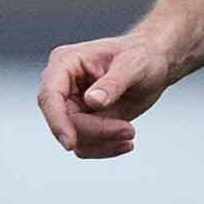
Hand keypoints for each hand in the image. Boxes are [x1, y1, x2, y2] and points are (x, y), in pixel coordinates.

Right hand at [38, 32, 179, 158]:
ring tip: (130, 132)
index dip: (56, 120)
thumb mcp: (133, 65)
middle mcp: (63, 85)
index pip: (50, 95)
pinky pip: (85, 145)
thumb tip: (91, 101)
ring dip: (104, 142)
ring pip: (74, 138)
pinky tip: (125, 139)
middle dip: (96, 131)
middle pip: (64, 121)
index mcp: (66, 62)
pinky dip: (106, 147)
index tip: (70, 143)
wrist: (154, 65)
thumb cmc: (142, 56)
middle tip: (129, 130)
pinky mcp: (81, 121)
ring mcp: (70, 105)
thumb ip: (112, 83)